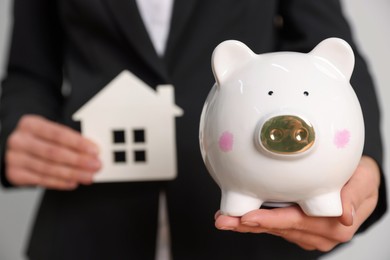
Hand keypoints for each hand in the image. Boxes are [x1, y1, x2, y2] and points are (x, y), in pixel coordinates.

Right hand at [5, 115, 100, 189]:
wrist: (19, 148)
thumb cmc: (41, 139)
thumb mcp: (51, 132)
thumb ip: (69, 139)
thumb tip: (92, 151)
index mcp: (30, 124)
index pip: (58, 133)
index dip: (78, 143)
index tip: (95, 150)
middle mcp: (20, 140)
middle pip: (53, 152)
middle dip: (78, 160)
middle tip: (95, 165)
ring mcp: (15, 158)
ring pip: (48, 168)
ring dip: (72, 174)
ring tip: (88, 176)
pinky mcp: (15, 174)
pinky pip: (41, 180)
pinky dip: (60, 182)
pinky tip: (73, 182)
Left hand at [215, 156, 379, 251]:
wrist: (361, 182)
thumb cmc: (361, 179)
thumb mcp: (364, 180)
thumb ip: (354, 196)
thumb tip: (346, 217)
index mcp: (334, 225)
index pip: (296, 221)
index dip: (271, 220)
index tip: (247, 217)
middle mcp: (319, 234)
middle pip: (278, 228)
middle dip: (248, 225)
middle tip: (223, 220)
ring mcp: (307, 234)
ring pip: (273, 229)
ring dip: (247, 224)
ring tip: (224, 218)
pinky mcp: (299, 229)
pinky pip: (275, 225)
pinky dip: (256, 221)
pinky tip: (239, 215)